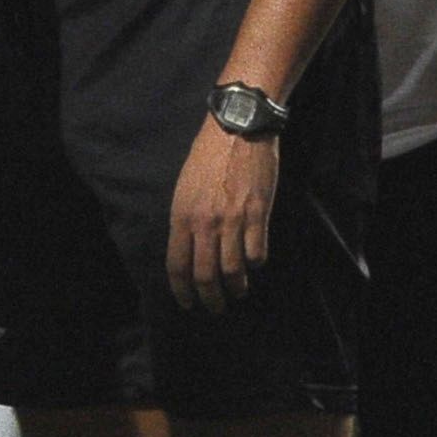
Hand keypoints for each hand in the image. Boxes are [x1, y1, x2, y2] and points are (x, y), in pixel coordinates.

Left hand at [167, 116, 278, 312]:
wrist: (238, 128)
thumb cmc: (208, 155)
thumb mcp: (185, 188)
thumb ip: (186, 220)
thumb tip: (190, 251)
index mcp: (182, 216)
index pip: (177, 266)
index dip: (182, 290)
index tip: (188, 303)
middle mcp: (205, 223)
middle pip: (205, 275)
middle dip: (210, 299)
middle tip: (216, 307)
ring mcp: (233, 220)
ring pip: (233, 270)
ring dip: (236, 287)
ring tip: (238, 292)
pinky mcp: (258, 214)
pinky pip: (257, 253)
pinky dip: (255, 263)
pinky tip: (254, 262)